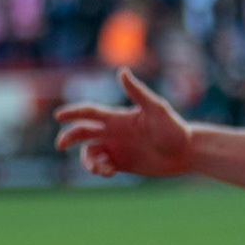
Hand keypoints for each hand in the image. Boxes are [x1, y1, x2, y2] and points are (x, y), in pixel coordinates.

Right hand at [53, 67, 194, 177]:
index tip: (58, 116)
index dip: (72, 112)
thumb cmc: (174, 128)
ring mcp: (117, 148)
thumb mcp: (157, 109)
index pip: (89, 112)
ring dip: (88, 161)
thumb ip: (138, 93)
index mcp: (117, 117)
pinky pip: (102, 166)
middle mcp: (113, 132)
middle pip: (82, 132)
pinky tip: (109, 172)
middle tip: (60, 145)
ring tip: (99, 169)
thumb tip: (122, 72)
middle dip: (69, 137)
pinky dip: (99, 170)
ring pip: (90, 152)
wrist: (186, 152)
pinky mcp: (122, 163)